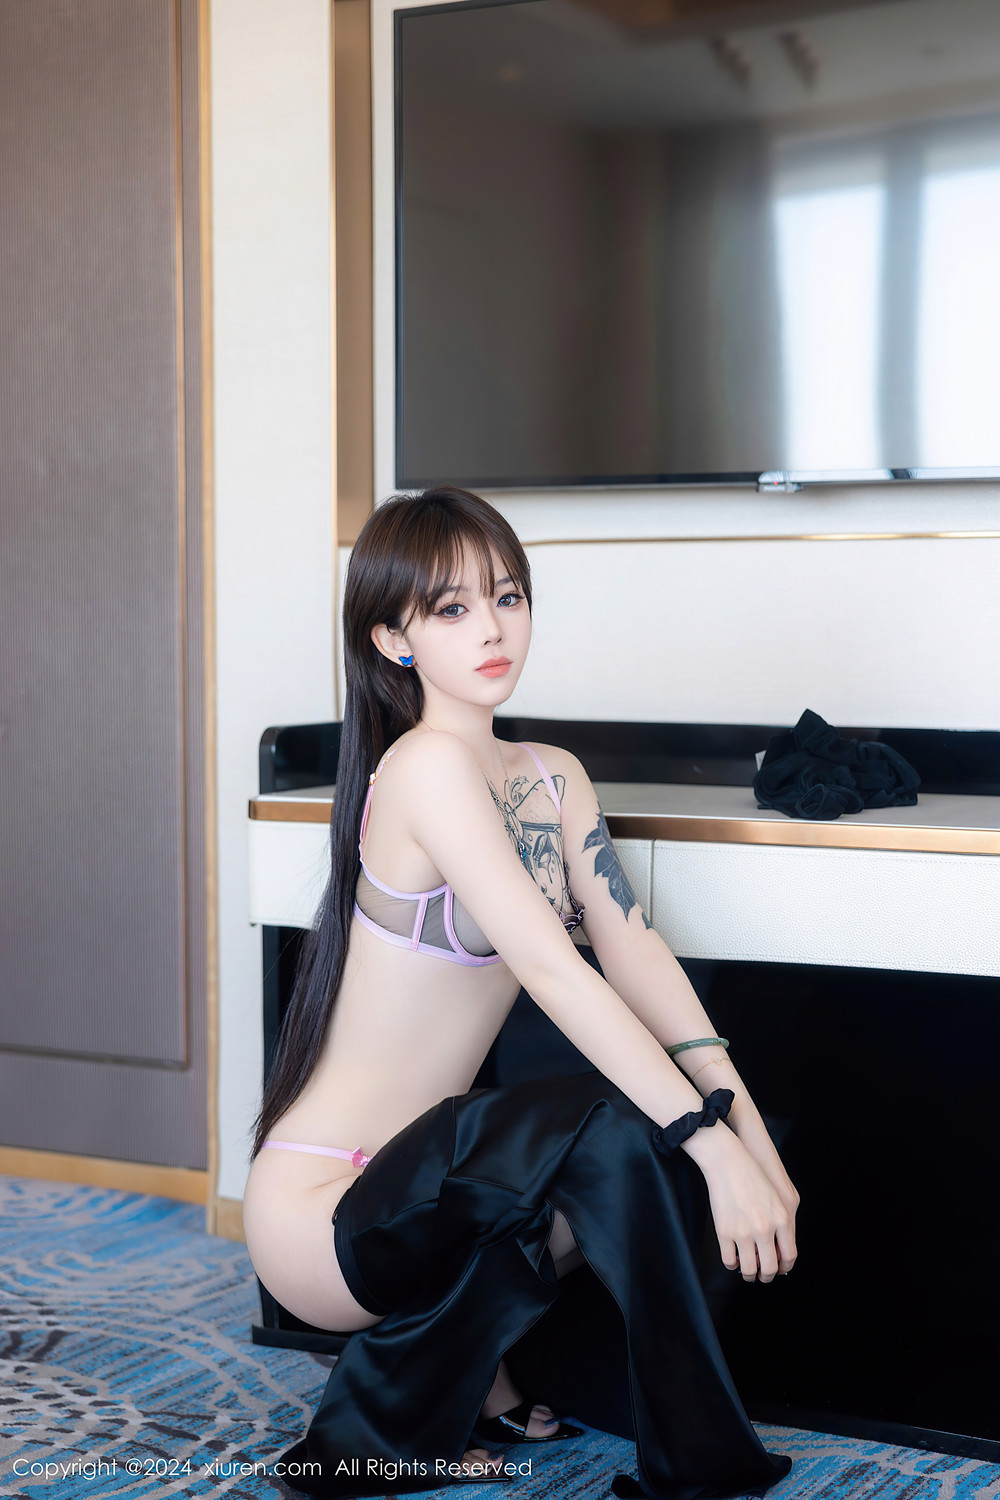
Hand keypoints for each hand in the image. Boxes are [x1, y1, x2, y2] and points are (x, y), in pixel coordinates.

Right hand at [691, 1129, 796, 1282]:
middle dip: (767, 1276)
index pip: (789, 1256)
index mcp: (783, 1219)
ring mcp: (744, 1232)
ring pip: (749, 1269)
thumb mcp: (778, 1197)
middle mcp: (765, 1229)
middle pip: (770, 1267)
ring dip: (749, 1275)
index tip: (780, 1269)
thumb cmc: (753, 1176)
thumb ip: (783, 1223)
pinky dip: (732, 1265)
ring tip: (748, 1273)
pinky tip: (733, 1261)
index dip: (784, 1267)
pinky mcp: (724, 1232)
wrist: (728, 1162)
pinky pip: (729, 1260)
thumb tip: (779, 1249)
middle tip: (764, 1276)